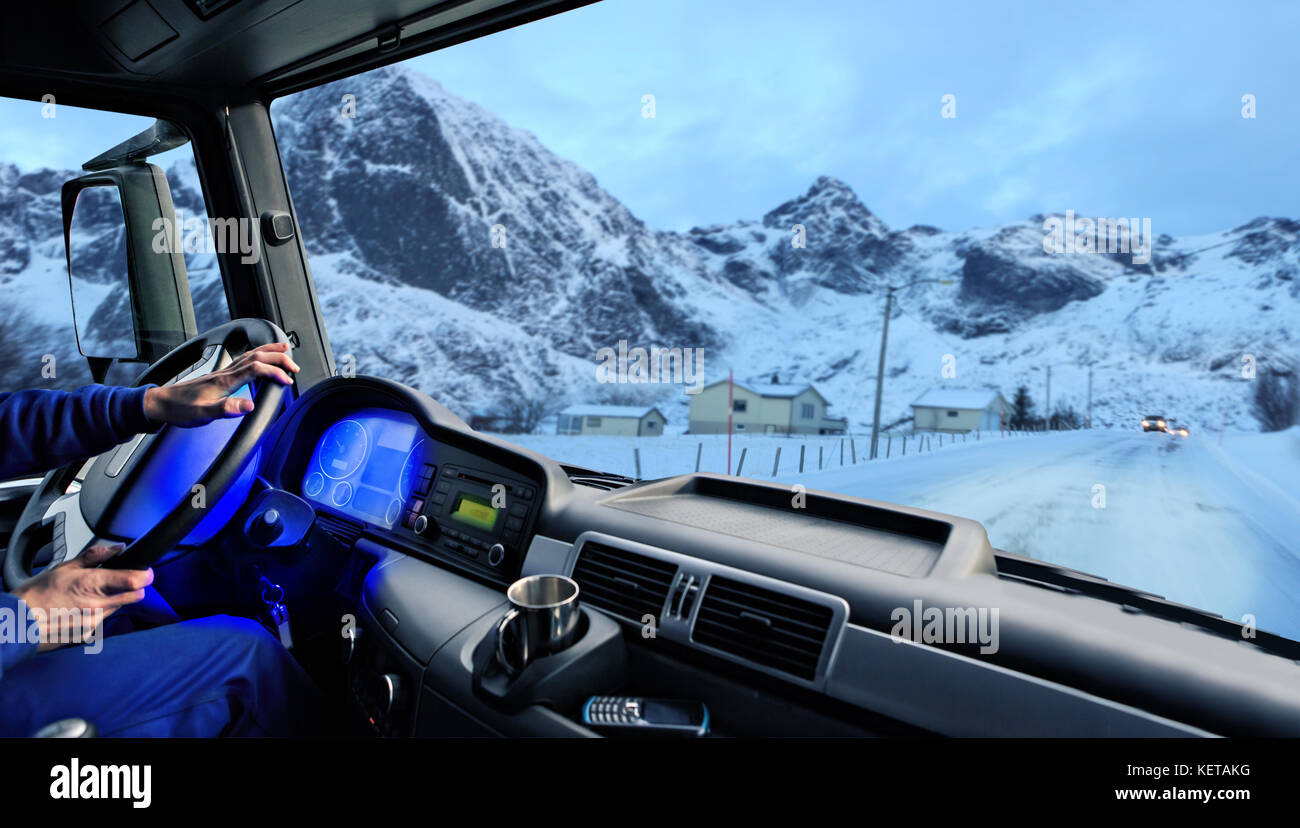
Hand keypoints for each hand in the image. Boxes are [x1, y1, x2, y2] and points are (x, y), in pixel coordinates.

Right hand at [12, 544, 152, 651]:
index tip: (145, 571)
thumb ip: (96, 556)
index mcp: (93, 584)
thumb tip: (118, 548)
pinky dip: (100, 612)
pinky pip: (104, 619)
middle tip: (125, 580)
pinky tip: (82, 607)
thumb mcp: (65, 567)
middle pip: (136, 596)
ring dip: (115, 599)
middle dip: (136, 587)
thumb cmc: (37, 594)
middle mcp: (98, 605)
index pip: (136, 581)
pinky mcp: (89, 633)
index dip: (145, 574)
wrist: (19, 622)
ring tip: (92, 594)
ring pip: (120, 607)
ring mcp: (95, 621)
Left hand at [144, 342, 299, 427]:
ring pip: (250, 355)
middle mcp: (225, 373)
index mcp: (224, 381)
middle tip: (294, 365)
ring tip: (284, 350)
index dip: (274, 372)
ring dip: (269, 352)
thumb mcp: (202, 414)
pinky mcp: (220, 375)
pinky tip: (260, 359)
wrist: (161, 404)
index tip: (287, 380)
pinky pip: (244, 360)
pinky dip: (258, 356)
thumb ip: (226, 409)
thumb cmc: (181, 410)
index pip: (255, 369)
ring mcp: (223, 372)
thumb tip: (249, 406)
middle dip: (278, 358)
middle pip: (256, 357)